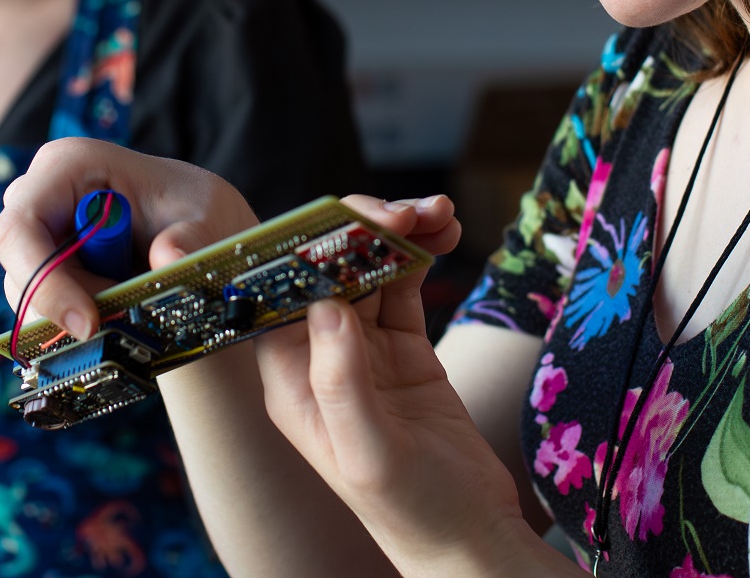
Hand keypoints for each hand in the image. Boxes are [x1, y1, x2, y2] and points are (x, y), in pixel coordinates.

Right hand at [0, 137, 258, 339]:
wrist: (197, 231)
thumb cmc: (196, 210)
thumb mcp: (207, 220)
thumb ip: (190, 240)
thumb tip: (168, 258)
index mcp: (69, 165)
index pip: (22, 228)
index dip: (44, 281)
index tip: (89, 323)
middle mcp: (40, 195)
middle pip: (18, 267)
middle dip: (65, 305)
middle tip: (123, 318)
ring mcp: (36, 233)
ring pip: (27, 295)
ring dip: (77, 314)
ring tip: (133, 305)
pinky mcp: (41, 266)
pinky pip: (40, 309)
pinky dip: (77, 320)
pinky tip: (120, 310)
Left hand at [255, 195, 563, 577]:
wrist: (470, 538)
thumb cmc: (413, 512)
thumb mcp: (371, 455)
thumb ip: (344, 382)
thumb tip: (326, 304)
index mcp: (291, 384)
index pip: (278, 297)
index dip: (300, 249)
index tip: (333, 214)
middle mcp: (318, 361)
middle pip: (325, 271)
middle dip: (360, 230)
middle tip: (406, 210)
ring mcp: (362, 351)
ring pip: (369, 270)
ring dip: (398, 234)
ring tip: (438, 211)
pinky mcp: (404, 349)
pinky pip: (405, 285)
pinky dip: (423, 254)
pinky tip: (445, 231)